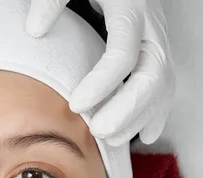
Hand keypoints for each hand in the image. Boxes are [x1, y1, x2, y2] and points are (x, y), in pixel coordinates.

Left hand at [26, 0, 174, 146]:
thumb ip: (52, 2)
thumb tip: (35, 30)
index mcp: (131, 9)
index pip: (122, 54)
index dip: (102, 84)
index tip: (76, 105)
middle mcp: (152, 27)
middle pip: (153, 76)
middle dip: (128, 110)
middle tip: (98, 132)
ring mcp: (159, 40)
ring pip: (164, 84)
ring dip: (141, 117)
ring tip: (112, 140)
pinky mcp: (159, 49)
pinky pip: (167, 85)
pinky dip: (157, 111)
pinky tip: (144, 134)